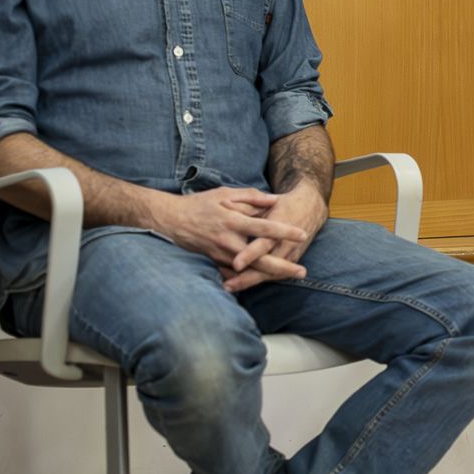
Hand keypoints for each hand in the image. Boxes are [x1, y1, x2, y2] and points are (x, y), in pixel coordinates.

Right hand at [150, 188, 309, 283]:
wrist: (170, 220)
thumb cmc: (199, 204)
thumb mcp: (224, 193)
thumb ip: (251, 197)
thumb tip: (274, 200)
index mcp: (233, 221)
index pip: (264, 228)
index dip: (284, 231)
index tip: (302, 234)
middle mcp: (228, 241)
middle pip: (260, 258)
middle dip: (283, 267)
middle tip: (302, 271)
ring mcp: (220, 255)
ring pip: (249, 270)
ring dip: (270, 275)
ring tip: (290, 277)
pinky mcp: (214, 262)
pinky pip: (235, 273)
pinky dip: (251, 278)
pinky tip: (267, 280)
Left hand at [223, 184, 328, 293]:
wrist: (312, 208)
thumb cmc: (286, 204)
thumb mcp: (270, 200)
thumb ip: (250, 204)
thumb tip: (226, 204)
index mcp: (280, 226)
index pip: (264, 244)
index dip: (250, 254)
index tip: (236, 264)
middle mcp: (286, 243)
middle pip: (266, 266)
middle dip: (247, 278)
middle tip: (227, 286)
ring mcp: (290, 254)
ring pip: (269, 273)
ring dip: (248, 282)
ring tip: (228, 287)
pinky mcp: (291, 260)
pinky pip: (273, 274)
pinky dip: (257, 279)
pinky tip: (238, 282)